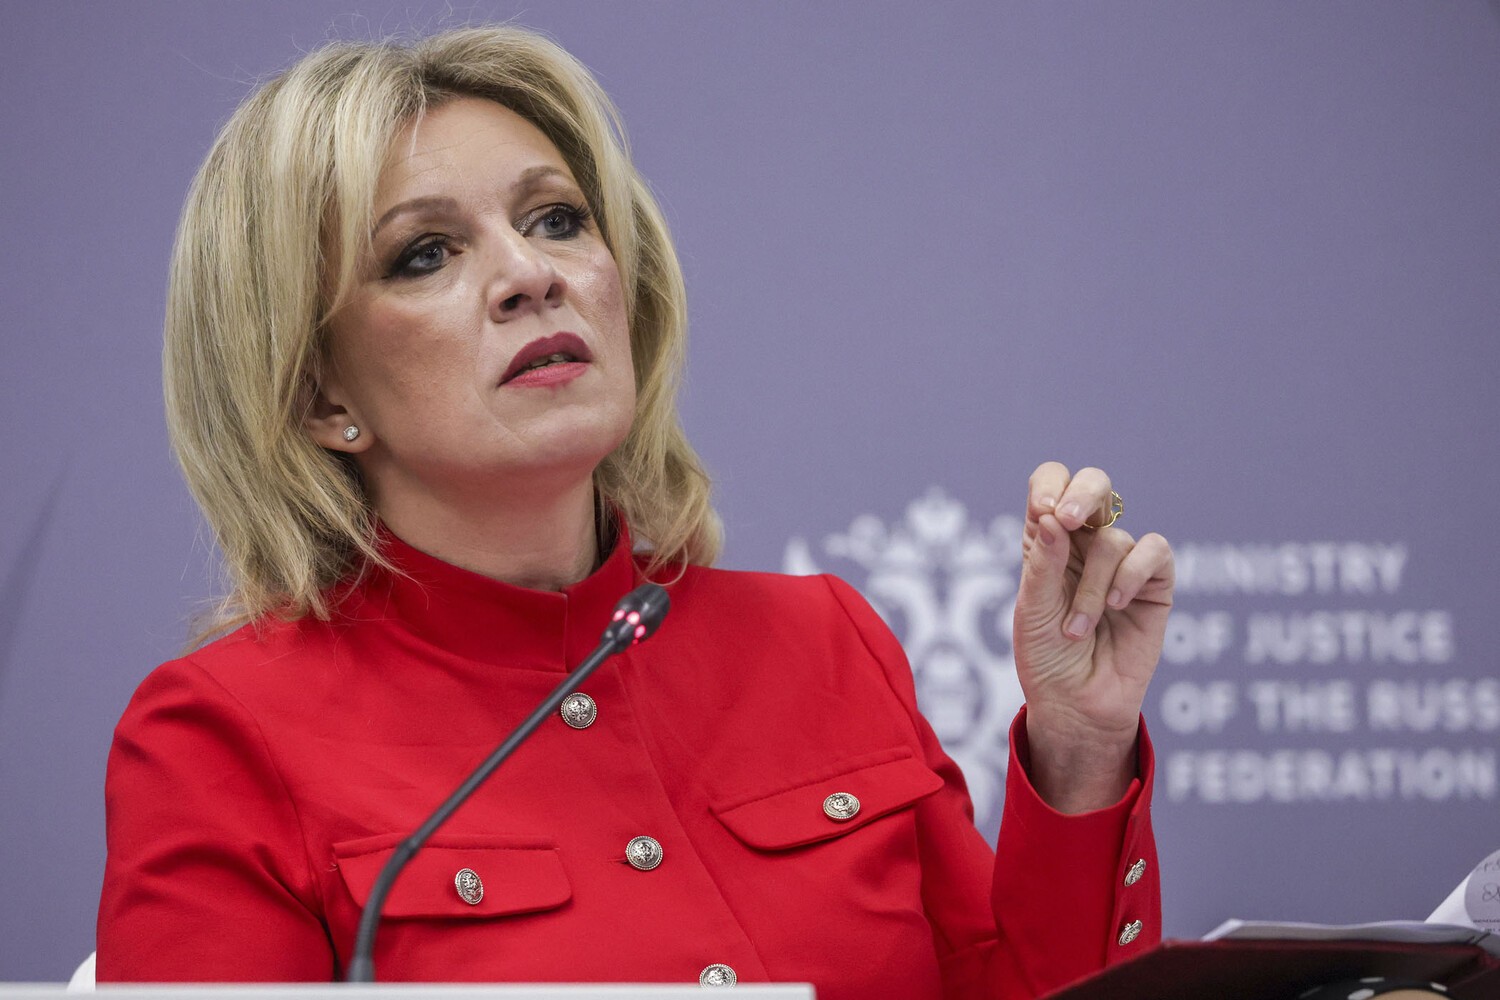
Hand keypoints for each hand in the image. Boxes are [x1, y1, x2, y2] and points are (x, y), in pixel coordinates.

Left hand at [1012, 462, 1173, 811]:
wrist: (1076, 705)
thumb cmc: (1045, 658)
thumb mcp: (1032, 611)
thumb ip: (1043, 564)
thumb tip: (1050, 517)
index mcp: (1046, 539)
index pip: (1050, 483)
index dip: (1050, 485)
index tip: (1044, 514)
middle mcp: (1084, 542)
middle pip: (1094, 485)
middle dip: (1082, 494)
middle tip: (1066, 519)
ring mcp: (1121, 561)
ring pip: (1115, 538)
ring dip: (1092, 585)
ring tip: (1078, 628)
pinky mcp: (1154, 584)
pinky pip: (1153, 552)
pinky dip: (1131, 576)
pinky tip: (1117, 607)